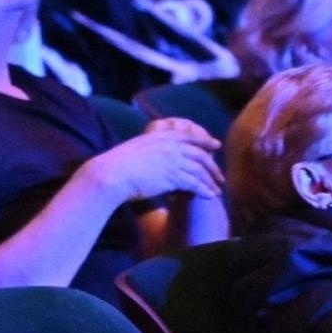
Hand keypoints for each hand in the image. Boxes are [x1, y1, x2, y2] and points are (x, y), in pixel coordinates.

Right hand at [83, 128, 223, 202]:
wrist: (110, 174)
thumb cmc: (117, 165)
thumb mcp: (137, 148)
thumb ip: (153, 148)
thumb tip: (157, 155)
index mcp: (162, 136)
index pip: (191, 136)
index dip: (206, 141)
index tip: (216, 145)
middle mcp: (171, 146)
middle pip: (201, 155)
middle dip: (213, 167)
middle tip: (220, 176)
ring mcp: (173, 160)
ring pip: (200, 171)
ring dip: (211, 181)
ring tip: (218, 190)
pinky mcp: (173, 176)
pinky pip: (195, 183)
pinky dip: (205, 190)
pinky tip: (210, 196)